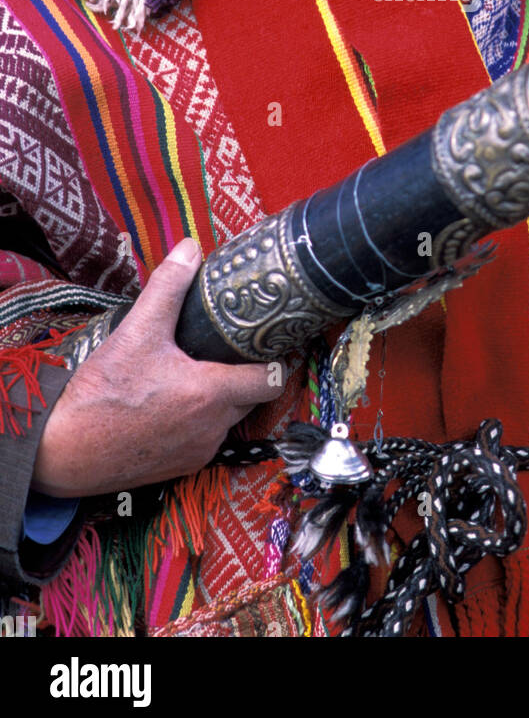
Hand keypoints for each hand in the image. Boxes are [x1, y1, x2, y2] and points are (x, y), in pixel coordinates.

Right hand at [31, 238, 284, 497]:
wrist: (62, 451)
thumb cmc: (101, 394)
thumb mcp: (137, 331)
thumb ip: (168, 287)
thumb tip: (190, 249)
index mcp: (211, 394)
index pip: (272, 380)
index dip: (275, 360)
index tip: (271, 343)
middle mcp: (213, 428)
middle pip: (251, 398)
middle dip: (244, 374)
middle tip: (228, 350)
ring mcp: (198, 452)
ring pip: (228, 419)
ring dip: (220, 399)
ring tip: (195, 373)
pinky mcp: (181, 468)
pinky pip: (205, 439)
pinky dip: (198, 421)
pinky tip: (173, 402)